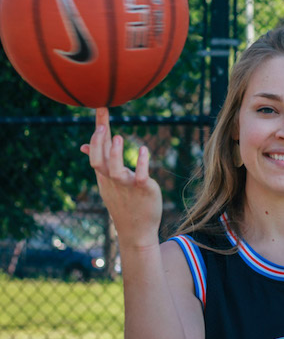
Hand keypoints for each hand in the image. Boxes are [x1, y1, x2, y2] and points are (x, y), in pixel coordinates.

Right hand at [80, 108, 162, 249]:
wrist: (136, 230)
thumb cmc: (123, 202)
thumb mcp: (107, 181)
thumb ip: (100, 161)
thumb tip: (84, 146)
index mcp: (105, 175)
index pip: (95, 152)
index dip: (97, 131)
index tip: (101, 108)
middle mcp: (113, 180)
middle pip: (99, 161)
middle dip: (99, 143)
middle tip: (103, 126)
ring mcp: (127, 186)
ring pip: (116, 170)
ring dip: (115, 154)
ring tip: (119, 137)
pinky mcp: (143, 190)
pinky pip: (140, 176)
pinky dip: (142, 164)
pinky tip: (145, 150)